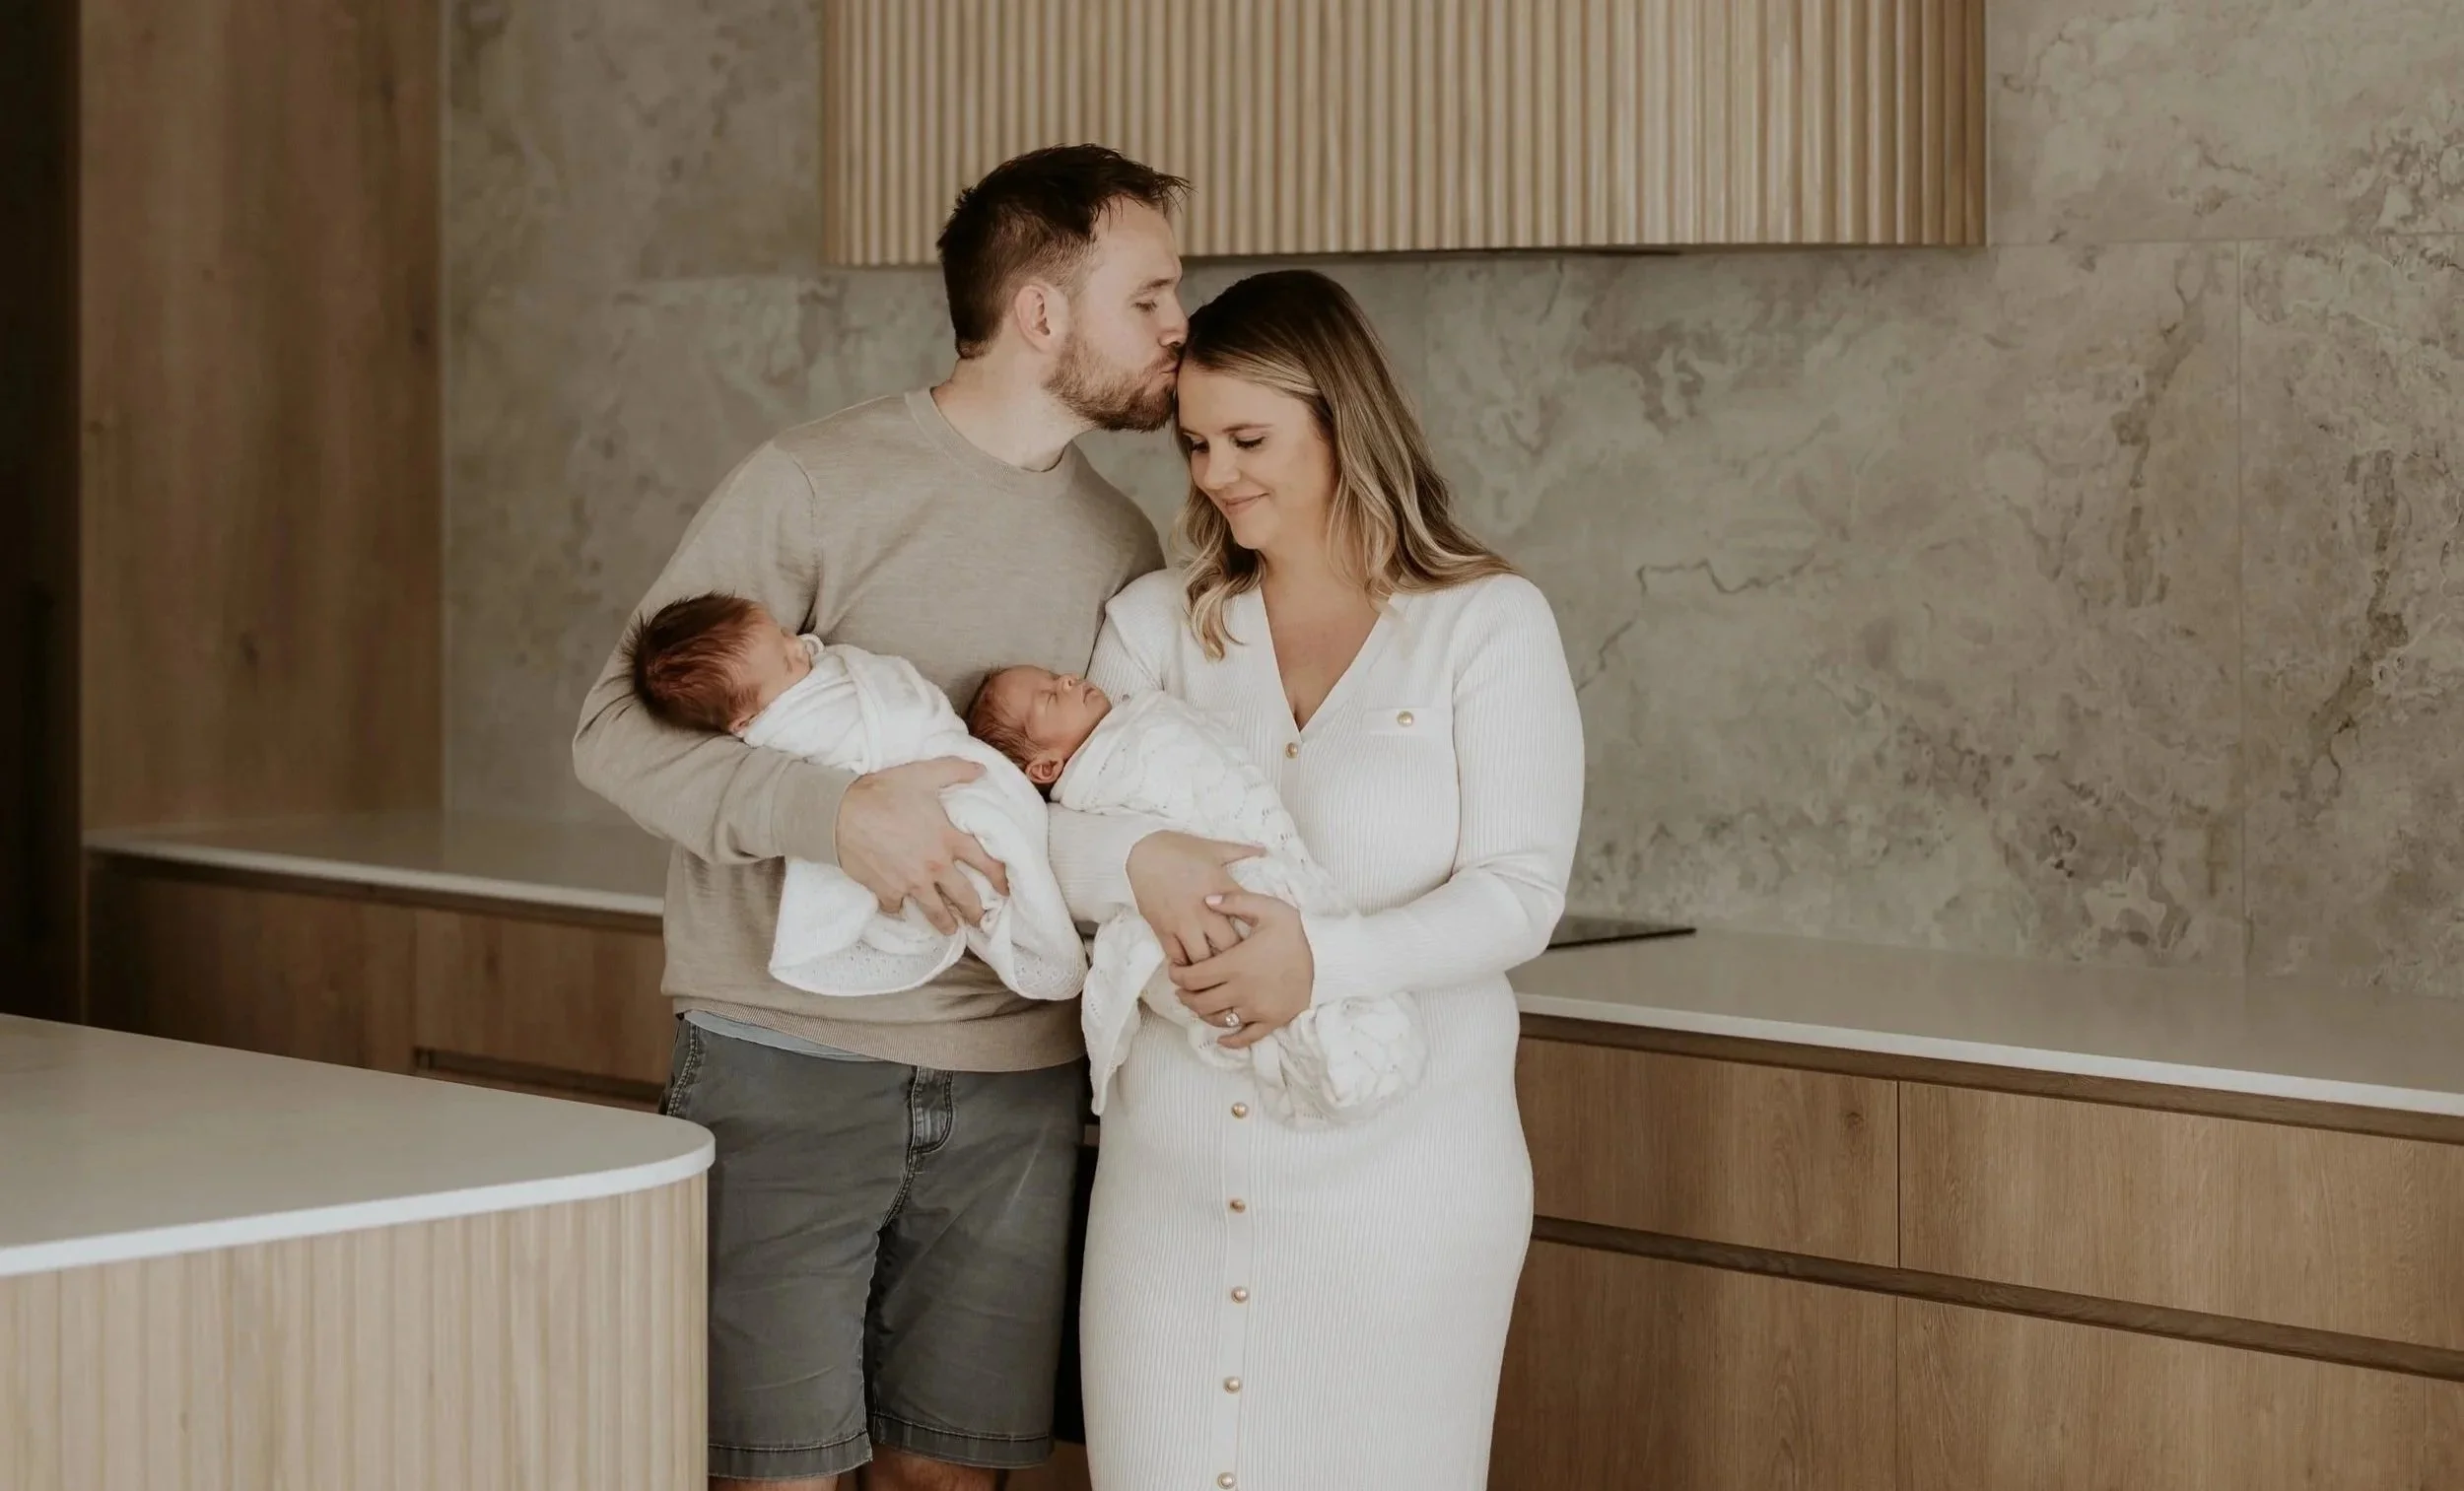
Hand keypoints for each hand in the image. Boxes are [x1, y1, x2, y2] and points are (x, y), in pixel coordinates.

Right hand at [834, 757, 1010, 934]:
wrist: (841, 813)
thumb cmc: (883, 792)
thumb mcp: (923, 774)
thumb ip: (955, 770)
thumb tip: (982, 769)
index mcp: (948, 839)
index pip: (986, 864)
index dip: (1000, 879)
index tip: (1005, 890)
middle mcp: (934, 866)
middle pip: (964, 897)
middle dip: (975, 912)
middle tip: (980, 920)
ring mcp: (911, 883)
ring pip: (935, 912)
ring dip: (945, 924)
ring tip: (950, 931)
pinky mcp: (887, 891)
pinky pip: (898, 908)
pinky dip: (901, 909)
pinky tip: (903, 909)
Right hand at [1126, 831, 1260, 966]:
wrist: (1144, 854)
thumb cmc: (1181, 849)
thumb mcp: (1214, 847)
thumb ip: (1241, 851)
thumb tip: (1264, 850)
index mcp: (1222, 889)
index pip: (1248, 918)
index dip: (1258, 930)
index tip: (1261, 937)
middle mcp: (1205, 910)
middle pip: (1229, 946)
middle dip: (1237, 955)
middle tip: (1240, 958)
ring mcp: (1182, 922)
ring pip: (1202, 958)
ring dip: (1211, 964)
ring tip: (1216, 965)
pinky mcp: (1163, 930)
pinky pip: (1176, 957)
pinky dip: (1186, 964)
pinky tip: (1192, 963)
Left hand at [1169, 891, 1313, 1048]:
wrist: (1329, 958)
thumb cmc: (1297, 932)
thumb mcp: (1268, 908)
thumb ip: (1235, 901)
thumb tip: (1206, 899)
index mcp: (1236, 964)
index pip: (1193, 977)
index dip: (1177, 975)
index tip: (1174, 970)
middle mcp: (1241, 990)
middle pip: (1200, 1002)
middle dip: (1185, 996)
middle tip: (1181, 988)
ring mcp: (1256, 1009)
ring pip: (1217, 1020)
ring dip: (1202, 1014)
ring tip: (1198, 1004)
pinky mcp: (1272, 1021)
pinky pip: (1246, 1037)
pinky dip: (1231, 1040)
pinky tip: (1222, 1038)